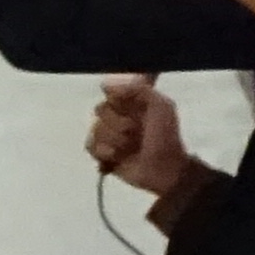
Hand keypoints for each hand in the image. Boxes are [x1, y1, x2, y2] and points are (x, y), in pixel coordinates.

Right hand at [87, 75, 191, 198]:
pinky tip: (117, 157)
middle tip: (137, 133)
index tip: (132, 109)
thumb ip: (138, 89)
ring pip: (95, 129)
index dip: (119, 101)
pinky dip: (105, 152)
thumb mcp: (161, 107)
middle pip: (101, 109)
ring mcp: (109, 134)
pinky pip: (90, 145)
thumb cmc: (165, 136)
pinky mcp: (102, 153)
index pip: (110, 91)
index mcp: (132, 102)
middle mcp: (118, 115)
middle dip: (120, 123)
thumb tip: (105, 84)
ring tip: (131, 147)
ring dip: (116, 140)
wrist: (163, 169)